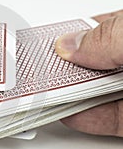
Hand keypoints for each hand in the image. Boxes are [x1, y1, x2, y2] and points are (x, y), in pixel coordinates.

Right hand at [55, 10, 122, 136]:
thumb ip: (107, 38)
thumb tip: (68, 45)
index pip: (97, 29)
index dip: (71, 34)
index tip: (46, 42)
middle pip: (92, 63)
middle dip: (65, 67)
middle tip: (39, 71)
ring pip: (97, 92)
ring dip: (70, 95)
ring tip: (44, 94)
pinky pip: (109, 118)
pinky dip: (87, 118)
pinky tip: (69, 114)